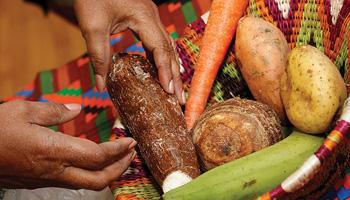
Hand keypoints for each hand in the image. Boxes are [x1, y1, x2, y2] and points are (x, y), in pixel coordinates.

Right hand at [0, 100, 135, 189]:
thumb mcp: (22, 110)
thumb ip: (54, 110)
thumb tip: (76, 109)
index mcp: (52, 150)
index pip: (97, 155)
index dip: (118, 149)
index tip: (130, 140)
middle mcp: (54, 170)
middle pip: (98, 179)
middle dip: (120, 167)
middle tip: (131, 152)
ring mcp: (48, 179)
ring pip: (87, 184)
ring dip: (108, 172)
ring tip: (119, 157)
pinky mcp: (41, 181)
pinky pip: (74, 181)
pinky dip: (92, 172)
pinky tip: (92, 160)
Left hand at [74, 0, 184, 104]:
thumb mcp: (92, 27)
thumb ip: (98, 56)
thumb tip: (101, 86)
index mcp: (144, 17)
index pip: (160, 49)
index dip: (166, 72)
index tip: (169, 91)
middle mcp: (152, 17)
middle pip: (169, 50)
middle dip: (174, 75)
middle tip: (179, 98)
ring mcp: (150, 17)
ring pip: (166, 46)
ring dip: (170, 68)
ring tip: (173, 89)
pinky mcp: (144, 19)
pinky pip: (157, 42)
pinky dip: (160, 59)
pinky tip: (160, 72)